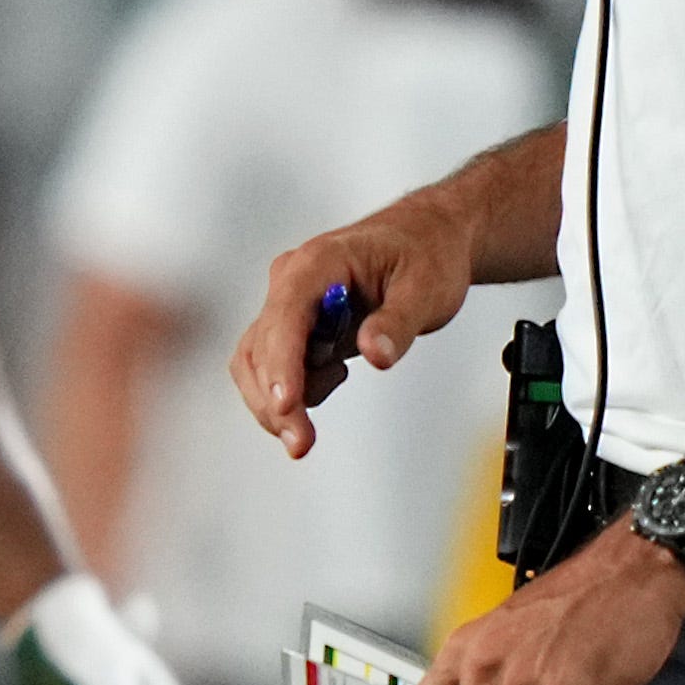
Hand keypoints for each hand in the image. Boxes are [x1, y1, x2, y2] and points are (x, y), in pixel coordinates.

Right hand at [232, 189, 477, 457]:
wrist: (426, 239)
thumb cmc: (426, 255)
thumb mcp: (427, 287)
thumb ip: (398, 322)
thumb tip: (375, 356)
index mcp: (318, 262)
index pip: (287, 315)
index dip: (282, 363)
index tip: (287, 405)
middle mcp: (291, 280)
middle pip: (261, 347)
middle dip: (276, 400)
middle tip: (302, 444)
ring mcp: (288, 304)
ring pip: (257, 362)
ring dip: (277, 402)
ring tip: (323, 409)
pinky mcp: (294, 325)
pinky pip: (273, 366)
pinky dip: (290, 391)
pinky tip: (334, 378)